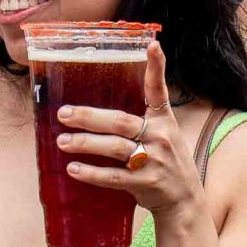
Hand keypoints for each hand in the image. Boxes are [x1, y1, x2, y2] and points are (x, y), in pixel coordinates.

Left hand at [54, 42, 202, 215]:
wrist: (185, 201)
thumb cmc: (168, 163)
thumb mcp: (165, 135)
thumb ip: (142, 120)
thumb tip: (102, 107)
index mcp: (164, 121)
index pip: (159, 90)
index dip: (156, 67)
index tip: (152, 45)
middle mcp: (160, 137)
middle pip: (121, 122)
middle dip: (90, 117)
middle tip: (64, 113)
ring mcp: (154, 161)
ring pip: (114, 148)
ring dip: (85, 144)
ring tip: (62, 141)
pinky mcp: (145, 183)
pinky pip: (113, 177)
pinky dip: (92, 173)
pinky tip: (73, 169)